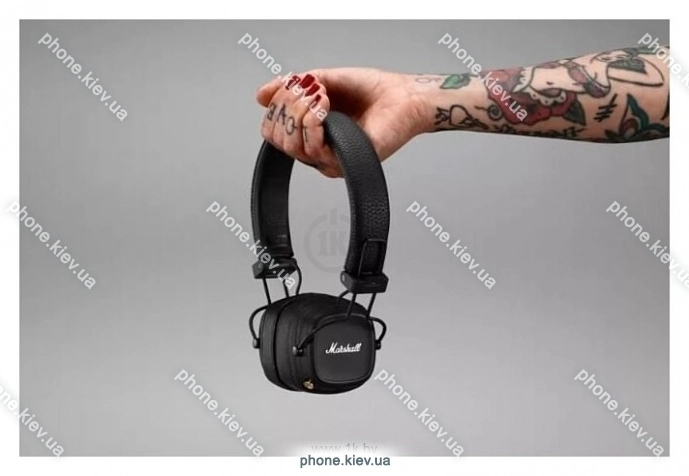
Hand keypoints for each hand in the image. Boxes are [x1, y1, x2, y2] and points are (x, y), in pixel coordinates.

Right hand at [256, 68, 426, 177]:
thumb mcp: (324, 80)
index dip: (275, 106)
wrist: (404, 97)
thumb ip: (292, 87)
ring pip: (291, 146)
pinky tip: (325, 108)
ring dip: (300, 114)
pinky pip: (313, 151)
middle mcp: (317, 148)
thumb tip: (260, 95)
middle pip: (277, 139)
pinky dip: (314, 124)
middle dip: (285, 108)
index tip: (292, 85)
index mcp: (310, 131)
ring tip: (320, 97)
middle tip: (306, 91)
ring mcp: (330, 158)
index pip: (272, 129)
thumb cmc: (372, 90)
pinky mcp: (344, 164)